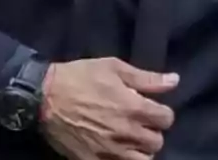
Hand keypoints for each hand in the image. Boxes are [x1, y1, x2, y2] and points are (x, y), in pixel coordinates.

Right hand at [39, 57, 177, 159]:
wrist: (43, 97)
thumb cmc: (81, 77)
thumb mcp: (115, 68)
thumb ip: (147, 78)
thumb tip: (174, 81)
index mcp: (133, 108)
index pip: (166, 119)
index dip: (163, 113)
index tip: (154, 109)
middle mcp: (125, 132)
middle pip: (156, 142)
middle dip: (152, 132)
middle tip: (141, 124)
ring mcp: (108, 150)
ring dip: (140, 150)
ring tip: (131, 140)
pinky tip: (116, 150)